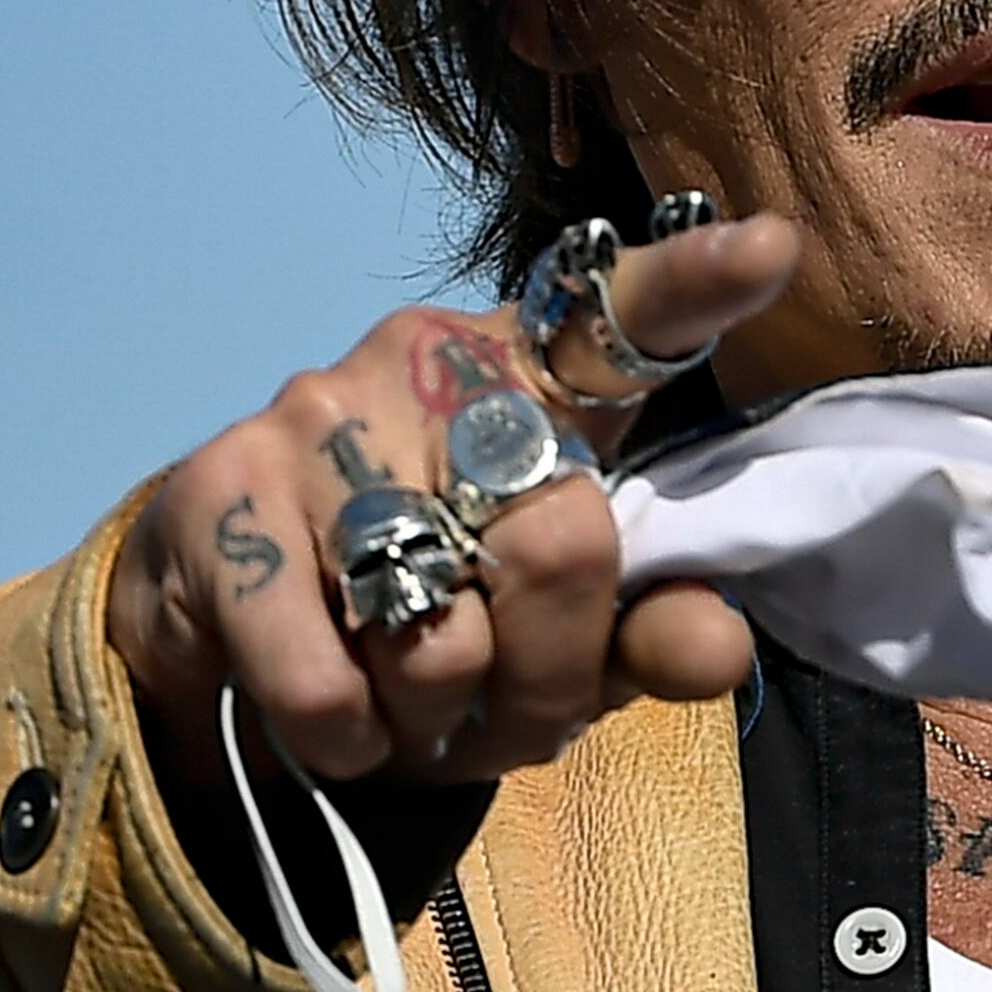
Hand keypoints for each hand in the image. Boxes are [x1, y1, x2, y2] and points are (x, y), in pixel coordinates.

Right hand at [105, 210, 799, 784]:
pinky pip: (326, 681)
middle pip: (561, 544)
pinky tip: (337, 722)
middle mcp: (428, 362)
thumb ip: (643, 637)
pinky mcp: (219, 490)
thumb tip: (717, 647)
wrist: (221, 627)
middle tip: (508, 714)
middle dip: (548, 679)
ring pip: (440, 635)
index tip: (771, 249)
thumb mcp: (556, 640)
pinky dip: (347, 742)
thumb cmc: (427, 615)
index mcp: (531, 377)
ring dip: (435, 723)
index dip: (695, 284)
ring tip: (407, 709)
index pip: (620, 318)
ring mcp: (316, 413)